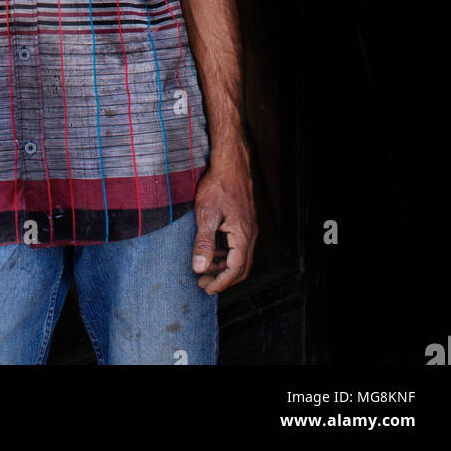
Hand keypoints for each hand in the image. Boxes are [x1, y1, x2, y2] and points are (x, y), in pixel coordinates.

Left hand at [191, 155, 257, 294]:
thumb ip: (203, 243)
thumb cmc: (218, 185)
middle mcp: (250, 233)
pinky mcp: (245, 221)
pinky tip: (213, 251)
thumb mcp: (206, 214)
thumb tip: (199, 267)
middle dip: (223, 279)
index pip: (235, 269)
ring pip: (240, 257)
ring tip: (205, 270)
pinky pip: (239, 246)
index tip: (206, 288)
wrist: (230, 162)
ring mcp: (249, 227)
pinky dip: (226, 254)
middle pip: (241, 267)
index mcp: (242, 235)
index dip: (221, 282)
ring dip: (224, 267)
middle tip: (203, 284)